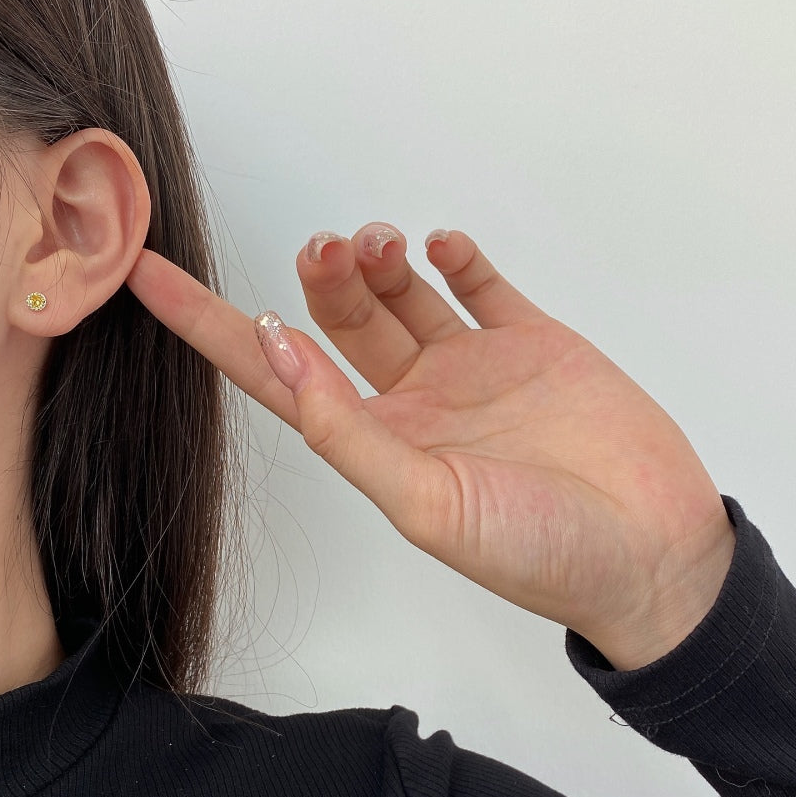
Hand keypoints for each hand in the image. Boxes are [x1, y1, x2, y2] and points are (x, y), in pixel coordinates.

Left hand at [125, 223, 735, 669]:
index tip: (144, 272)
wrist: (651, 552)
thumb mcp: (429, 506)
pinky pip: (479, 286)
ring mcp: (474, 371)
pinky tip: (441, 245)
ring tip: (381, 242)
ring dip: (377, 257)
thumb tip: (277, 350)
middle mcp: (416, 404)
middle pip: (336, 322)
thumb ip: (349, 432)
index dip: (206, 325)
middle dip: (319, 275)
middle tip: (330, 247)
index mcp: (380, 447)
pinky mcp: (533, 346)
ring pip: (401, 294)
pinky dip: (455, 257)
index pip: (272, 377)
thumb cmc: (544, 553)